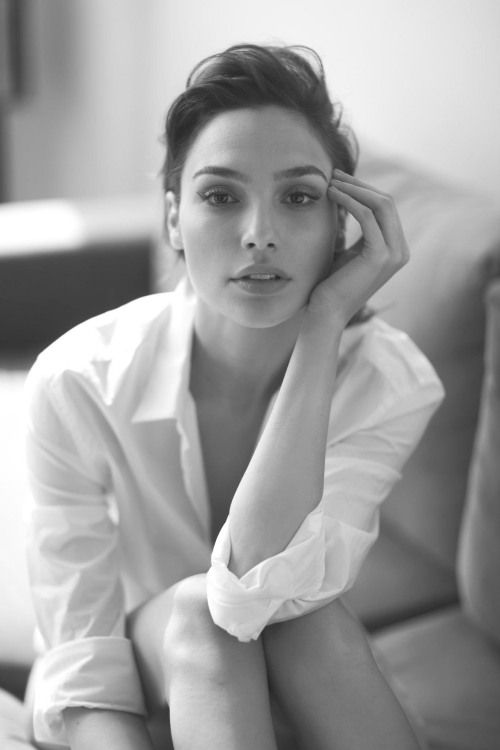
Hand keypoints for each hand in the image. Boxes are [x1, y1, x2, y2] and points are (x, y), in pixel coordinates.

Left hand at [307, 169, 408, 325]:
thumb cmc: (332, 284)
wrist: (326, 313)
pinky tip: (332, 195)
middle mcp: (401, 251)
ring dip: (354, 189)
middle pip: (386, 202)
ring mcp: (394, 254)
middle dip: (359, 185)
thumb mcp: (350, 251)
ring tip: (330, 182)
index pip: (386, 207)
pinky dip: (349, 201)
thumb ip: (359, 230)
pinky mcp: (380, 256)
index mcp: (396, 249)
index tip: (339, 180)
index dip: (363, 189)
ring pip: (380, 205)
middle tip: (333, 175)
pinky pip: (368, 216)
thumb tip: (350, 198)